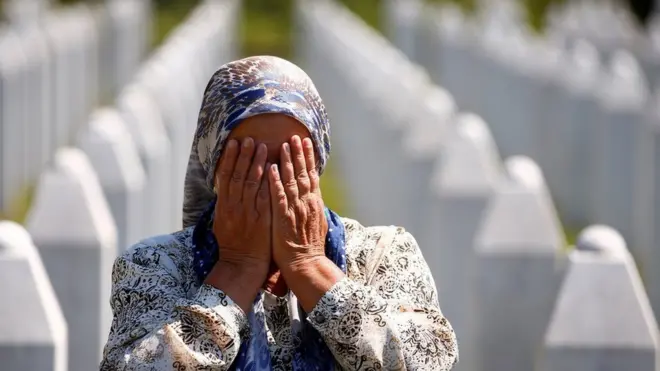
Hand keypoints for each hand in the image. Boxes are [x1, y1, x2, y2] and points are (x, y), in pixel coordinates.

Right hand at [205, 138, 271, 310]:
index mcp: (224, 205)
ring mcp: (248, 212)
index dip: (230, 158)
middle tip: (249, 138)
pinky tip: (273, 169)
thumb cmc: (233, 245)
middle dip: (244, 156)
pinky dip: (268, 182)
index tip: (234, 143)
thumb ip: (227, 203)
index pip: (226, 176)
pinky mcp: (262, 220)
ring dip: (257, 163)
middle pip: (238, 175)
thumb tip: (227, 186)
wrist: (241, 266)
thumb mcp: (224, 221)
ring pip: (251, 183)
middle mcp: (234, 206)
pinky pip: (265, 197)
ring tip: (262, 147)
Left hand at [268, 135, 327, 271]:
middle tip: (295, 136)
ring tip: (284, 145)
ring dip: (288, 162)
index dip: (308, 157)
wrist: (306, 264)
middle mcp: (306, 203)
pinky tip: (272, 169)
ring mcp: (295, 209)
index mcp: (314, 203)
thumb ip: (313, 207)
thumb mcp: (316, 223)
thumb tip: (314, 196)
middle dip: (299, 153)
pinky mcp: (283, 218)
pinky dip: (275, 182)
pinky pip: (278, 196)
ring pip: (291, 180)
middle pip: (303, 173)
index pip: (311, 175)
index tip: (306, 142)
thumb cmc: (309, 247)